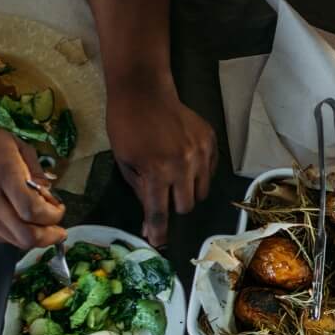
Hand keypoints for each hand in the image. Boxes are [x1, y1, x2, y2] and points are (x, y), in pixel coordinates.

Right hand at [0, 114, 65, 248]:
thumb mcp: (13, 144)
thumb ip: (35, 169)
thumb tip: (49, 196)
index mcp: (2, 174)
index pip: (32, 210)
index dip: (53, 216)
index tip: (59, 208)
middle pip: (25, 236)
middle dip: (48, 238)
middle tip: (60, 231)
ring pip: (13, 241)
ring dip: (33, 237)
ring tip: (42, 225)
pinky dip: (14, 234)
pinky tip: (20, 221)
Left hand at [107, 81, 216, 246]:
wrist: (144, 90)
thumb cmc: (126, 126)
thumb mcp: (124, 163)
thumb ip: (140, 192)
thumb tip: (150, 221)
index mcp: (157, 171)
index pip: (160, 213)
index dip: (159, 232)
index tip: (159, 244)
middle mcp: (183, 164)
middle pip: (186, 206)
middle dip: (174, 207)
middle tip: (163, 195)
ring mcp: (201, 152)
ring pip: (201, 191)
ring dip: (188, 191)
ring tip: (175, 177)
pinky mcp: (211, 141)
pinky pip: (210, 171)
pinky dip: (199, 173)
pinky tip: (185, 161)